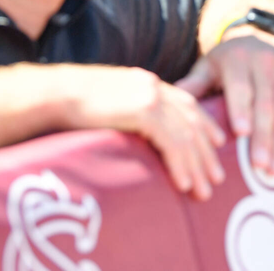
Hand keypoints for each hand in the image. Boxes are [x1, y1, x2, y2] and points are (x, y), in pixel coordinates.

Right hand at [60, 66, 225, 200]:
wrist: (55, 93)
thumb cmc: (73, 102)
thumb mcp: (110, 101)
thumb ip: (129, 111)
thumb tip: (136, 131)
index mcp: (148, 82)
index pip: (187, 103)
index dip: (205, 124)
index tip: (217, 144)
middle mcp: (154, 86)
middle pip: (192, 121)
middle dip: (206, 153)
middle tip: (217, 180)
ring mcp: (150, 96)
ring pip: (186, 135)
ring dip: (198, 166)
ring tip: (204, 191)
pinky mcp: (143, 110)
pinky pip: (171, 142)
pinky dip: (181, 165)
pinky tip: (185, 183)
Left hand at [176, 30, 273, 176]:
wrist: (264, 34)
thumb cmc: (229, 60)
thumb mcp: (210, 65)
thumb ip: (195, 83)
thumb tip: (174, 97)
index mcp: (238, 59)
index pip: (241, 87)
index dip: (242, 109)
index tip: (242, 133)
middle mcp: (266, 62)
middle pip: (266, 104)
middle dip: (264, 137)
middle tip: (259, 166)